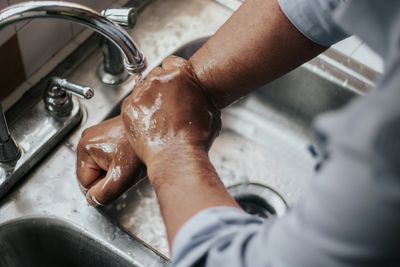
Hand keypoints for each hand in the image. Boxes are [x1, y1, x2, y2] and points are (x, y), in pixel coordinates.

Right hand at [76, 116, 143, 205]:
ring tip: (127, 161)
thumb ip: (103, 193)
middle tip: (124, 169)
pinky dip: (117, 161)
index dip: (102, 187)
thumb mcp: (121, 177)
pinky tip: (128, 156)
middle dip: (107, 178)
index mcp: (84, 148)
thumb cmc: (139, 147)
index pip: (85, 183)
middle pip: (91, 175)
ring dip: (113, 170)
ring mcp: (96, 136)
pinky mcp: (106, 135)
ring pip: (99, 167)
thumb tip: (92, 200)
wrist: (156, 129)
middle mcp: (87, 139)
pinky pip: (106, 158)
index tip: (118, 178)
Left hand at [121, 55, 220, 178]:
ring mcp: (141, 93)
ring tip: (159, 119)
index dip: (172, 74)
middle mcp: (158, 80)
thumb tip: (201, 96)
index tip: (173, 84)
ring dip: (149, 100)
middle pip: (156, 75)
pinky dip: (138, 112)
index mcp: (179, 75)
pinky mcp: (129, 108)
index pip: (171, 62)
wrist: (176, 157)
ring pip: (143, 90)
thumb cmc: (196, 138)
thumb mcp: (211, 111)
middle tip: (167, 105)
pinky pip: (132, 104)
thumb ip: (202, 96)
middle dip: (161, 87)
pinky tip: (149, 125)